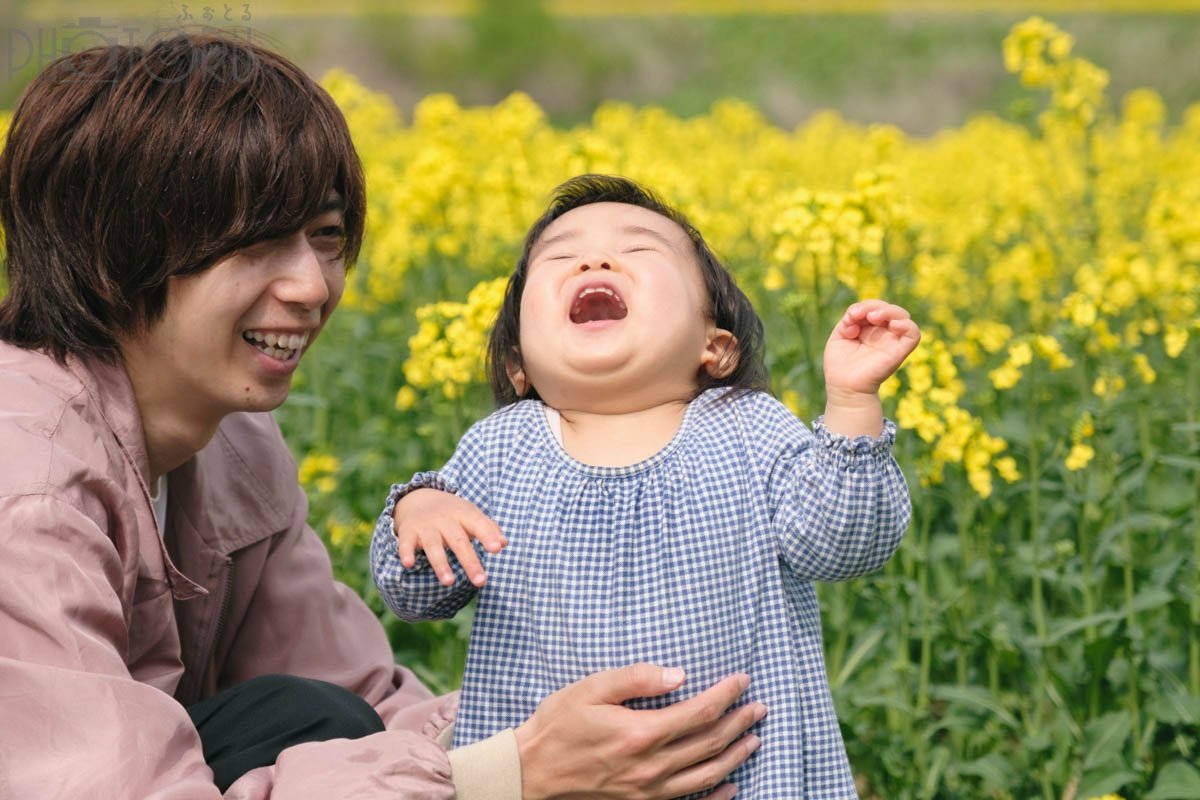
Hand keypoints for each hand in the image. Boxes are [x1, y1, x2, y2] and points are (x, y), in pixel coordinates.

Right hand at [392, 488, 506, 586]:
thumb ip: (489, 528)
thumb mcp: (471, 515)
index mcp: (463, 514)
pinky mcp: (408, 533)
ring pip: (433, 546)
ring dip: (441, 564)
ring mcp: (426, 526)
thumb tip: (504, 544)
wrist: (419, 498)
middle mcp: (445, 520)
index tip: (497, 549)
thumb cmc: (452, 513)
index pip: (478, 524)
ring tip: (449, 583)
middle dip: (469, 561)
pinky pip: (405, 544)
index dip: (488, 535)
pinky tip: (409, 564)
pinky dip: (406, 553)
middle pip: (458, 541)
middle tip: (481, 581)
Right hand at [514, 664, 765, 799]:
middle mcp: (651, 766)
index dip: (726, 695)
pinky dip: (716, 797)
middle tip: (758, 708)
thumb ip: (636, 678)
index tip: (742, 680)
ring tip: (754, 739)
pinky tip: (731, 787)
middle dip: (739, 722)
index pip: (699, 712)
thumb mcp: (591, 689)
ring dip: (735, 756)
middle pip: (709, 743)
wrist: (531, 773)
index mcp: (641, 733)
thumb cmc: (558, 725)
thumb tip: (679, 674)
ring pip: (706, 774)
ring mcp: (648, 791)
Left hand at [824, 299, 920, 395]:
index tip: (849, 317)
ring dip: (889, 311)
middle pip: (889, 309)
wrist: (844, 387)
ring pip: (903, 317)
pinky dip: (907, 325)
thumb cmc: (840, 365)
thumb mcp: (839, 336)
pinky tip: (893, 324)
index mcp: (870, 329)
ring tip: (873, 317)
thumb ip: (849, 320)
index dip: (863, 306)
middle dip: (873, 306)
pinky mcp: (899, 352)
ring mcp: (892, 342)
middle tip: (858, 315)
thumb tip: (856, 315)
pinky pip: (913, 334)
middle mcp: (883, 333)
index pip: (874, 307)